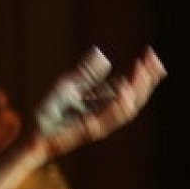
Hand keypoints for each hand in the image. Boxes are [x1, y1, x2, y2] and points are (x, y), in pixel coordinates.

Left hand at [33, 46, 165, 156]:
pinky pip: (108, 118)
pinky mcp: (89, 130)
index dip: (141, 71)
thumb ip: (88, 73)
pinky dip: (118, 104)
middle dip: (146, 79)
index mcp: (103, 102)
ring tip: (142, 69)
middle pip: (134, 97)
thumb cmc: (49, 112)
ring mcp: (99, 123)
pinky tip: (123, 87)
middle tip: (154, 60)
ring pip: (126, 109)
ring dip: (136, 90)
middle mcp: (105, 113)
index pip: (130, 86)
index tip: (150, 54)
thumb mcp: (69, 85)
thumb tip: (104, 57)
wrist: (34, 134)